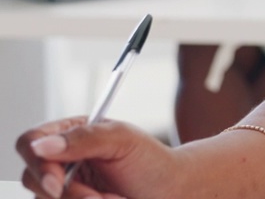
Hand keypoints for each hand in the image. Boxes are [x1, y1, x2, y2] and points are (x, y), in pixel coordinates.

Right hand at [16, 117, 179, 198]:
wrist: (171, 192)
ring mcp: (63, 189)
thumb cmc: (152, 161)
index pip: (29, 142)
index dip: (38, 164)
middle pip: (32, 179)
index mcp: (69, 136)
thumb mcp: (124, 140)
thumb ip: (84, 138)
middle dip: (68, 193)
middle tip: (99, 198)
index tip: (58, 184)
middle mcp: (60, 163)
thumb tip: (41, 145)